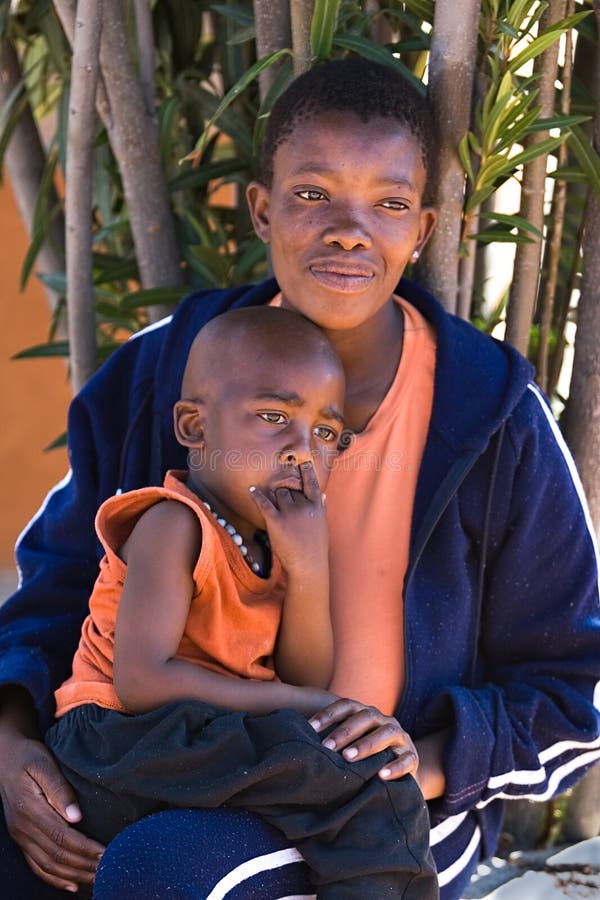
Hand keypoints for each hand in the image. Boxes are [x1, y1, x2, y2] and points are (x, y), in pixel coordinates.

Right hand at [0, 730, 103, 891]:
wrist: (5, 758)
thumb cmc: (28, 756)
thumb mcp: (44, 764)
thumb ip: (59, 789)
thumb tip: (77, 816)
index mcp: (29, 809)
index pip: (61, 837)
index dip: (85, 848)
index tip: (107, 852)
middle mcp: (23, 828)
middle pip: (56, 855)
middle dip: (84, 865)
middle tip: (110, 868)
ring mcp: (20, 836)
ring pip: (48, 865)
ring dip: (74, 874)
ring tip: (98, 877)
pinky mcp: (22, 839)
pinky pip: (37, 866)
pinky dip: (55, 878)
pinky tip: (73, 883)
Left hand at [250, 460, 327, 575]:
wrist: (308, 565)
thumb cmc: (316, 547)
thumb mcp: (322, 525)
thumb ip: (320, 508)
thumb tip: (322, 496)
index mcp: (316, 506)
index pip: (311, 482)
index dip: (306, 470)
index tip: (303, 461)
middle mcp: (304, 506)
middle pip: (290, 488)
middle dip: (285, 491)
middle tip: (282, 498)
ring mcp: (290, 512)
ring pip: (278, 493)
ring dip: (274, 495)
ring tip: (270, 498)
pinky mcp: (276, 520)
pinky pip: (264, 503)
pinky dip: (257, 495)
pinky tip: (251, 489)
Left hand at [308, 697, 418, 780]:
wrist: (401, 771)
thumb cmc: (367, 757)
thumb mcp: (352, 744)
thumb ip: (333, 740)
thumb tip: (298, 739)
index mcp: (367, 714)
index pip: (347, 706)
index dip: (328, 714)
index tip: (309, 728)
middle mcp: (384, 720)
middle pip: (365, 717)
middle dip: (345, 732)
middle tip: (327, 747)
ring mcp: (401, 737)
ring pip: (386, 734)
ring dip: (366, 745)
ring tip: (349, 758)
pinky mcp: (413, 756)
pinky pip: (406, 759)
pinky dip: (395, 766)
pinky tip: (381, 775)